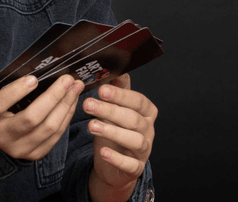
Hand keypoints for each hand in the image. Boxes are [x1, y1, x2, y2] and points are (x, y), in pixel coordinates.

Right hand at [0, 74, 83, 160]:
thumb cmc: (3, 111)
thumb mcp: (1, 99)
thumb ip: (16, 88)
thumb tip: (45, 71)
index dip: (15, 92)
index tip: (34, 78)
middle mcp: (3, 137)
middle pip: (31, 118)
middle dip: (54, 96)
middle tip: (68, 79)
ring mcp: (20, 149)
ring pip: (48, 127)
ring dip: (66, 104)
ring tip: (76, 87)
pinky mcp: (35, 153)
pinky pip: (56, 135)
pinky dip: (67, 115)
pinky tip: (72, 101)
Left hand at [83, 74, 157, 199]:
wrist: (116, 163)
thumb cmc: (117, 129)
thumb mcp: (117, 108)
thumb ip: (119, 90)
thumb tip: (117, 69)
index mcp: (147, 111)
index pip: (137, 100)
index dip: (120, 95)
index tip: (101, 89)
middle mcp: (149, 129)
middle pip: (133, 119)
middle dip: (110, 111)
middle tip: (88, 104)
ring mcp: (144, 150)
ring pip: (133, 140)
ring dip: (112, 132)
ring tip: (91, 126)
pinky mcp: (136, 167)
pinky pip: (129, 164)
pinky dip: (116, 158)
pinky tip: (102, 151)